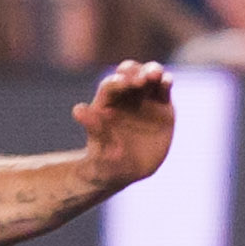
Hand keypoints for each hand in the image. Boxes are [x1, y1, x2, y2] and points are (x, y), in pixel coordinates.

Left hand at [72, 60, 173, 188]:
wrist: (127, 173)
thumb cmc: (105, 163)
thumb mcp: (99, 151)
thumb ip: (93, 130)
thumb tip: (78, 109)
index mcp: (105, 103)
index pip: (110, 85)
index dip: (116, 82)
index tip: (122, 82)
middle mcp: (125, 96)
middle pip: (128, 74)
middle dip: (133, 72)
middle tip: (139, 79)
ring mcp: (145, 99)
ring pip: (148, 76)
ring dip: (151, 71)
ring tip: (154, 75)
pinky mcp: (162, 106)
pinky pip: (164, 90)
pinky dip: (165, 82)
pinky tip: (166, 81)